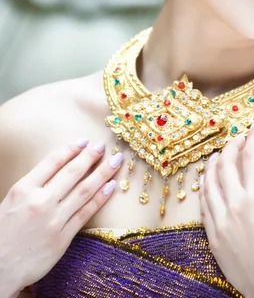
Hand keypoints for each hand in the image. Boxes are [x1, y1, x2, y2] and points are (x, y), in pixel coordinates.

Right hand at [0, 139, 123, 296]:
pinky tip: (111, 187)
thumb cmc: (3, 232)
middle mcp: (39, 202)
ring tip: (116, 161)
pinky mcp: (62, 239)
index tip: (85, 141)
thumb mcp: (11, 200)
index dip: (71, 149)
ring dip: (103, 173)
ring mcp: (52, 221)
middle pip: (72, 173)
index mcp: (23, 189)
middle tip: (102, 146)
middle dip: (90, 156)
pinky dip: (100, 198)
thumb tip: (61, 166)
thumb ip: (34, 185)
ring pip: (84, 191)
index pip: (53, 161)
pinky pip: (85, 213)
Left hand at [199, 119, 253, 297]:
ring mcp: (220, 220)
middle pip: (226, 164)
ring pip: (209, 182)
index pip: (251, 157)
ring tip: (218, 155)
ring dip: (213, 164)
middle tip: (237, 138)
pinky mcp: (212, 236)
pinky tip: (206, 183)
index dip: (252, 137)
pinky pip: (203, 205)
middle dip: (231, 145)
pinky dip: (203, 189)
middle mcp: (235, 205)